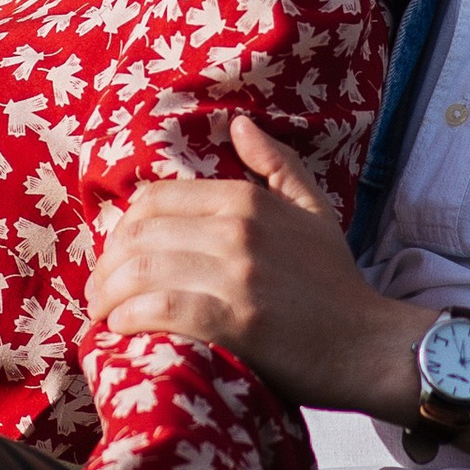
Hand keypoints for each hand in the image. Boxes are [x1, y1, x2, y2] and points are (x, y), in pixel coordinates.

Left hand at [87, 116, 428, 420]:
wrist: (370, 344)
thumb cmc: (336, 282)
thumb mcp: (313, 209)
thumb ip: (275, 164)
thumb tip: (240, 124)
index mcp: (247, 200)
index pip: (154, 199)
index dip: (122, 229)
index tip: (116, 258)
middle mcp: (238, 231)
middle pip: (138, 236)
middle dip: (106, 267)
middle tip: (99, 293)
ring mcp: (237, 276)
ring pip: (142, 273)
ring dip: (108, 297)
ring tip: (103, 316)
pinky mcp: (237, 323)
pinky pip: (162, 311)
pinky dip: (131, 320)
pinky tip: (124, 331)